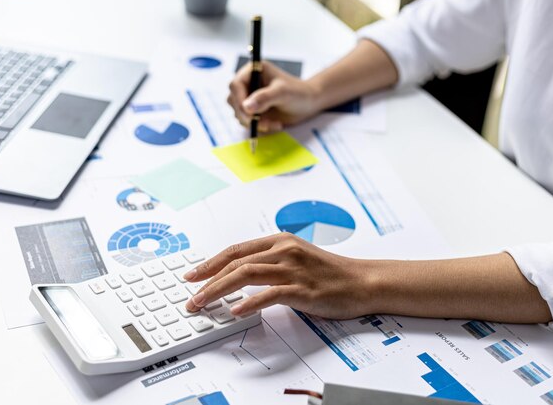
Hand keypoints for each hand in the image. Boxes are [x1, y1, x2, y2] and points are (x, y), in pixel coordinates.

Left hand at [184, 233, 376, 318]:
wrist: (362, 281)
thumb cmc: (329, 273)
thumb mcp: (296, 258)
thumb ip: (269, 263)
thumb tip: (237, 275)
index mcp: (280, 241)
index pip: (236, 249)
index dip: (210, 262)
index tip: (192, 275)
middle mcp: (284, 250)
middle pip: (235, 261)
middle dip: (207, 279)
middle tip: (190, 296)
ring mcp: (293, 268)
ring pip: (246, 274)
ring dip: (218, 289)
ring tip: (203, 303)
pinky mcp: (303, 288)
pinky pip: (269, 294)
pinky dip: (249, 302)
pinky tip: (235, 311)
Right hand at [227, 61, 321, 132]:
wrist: (308, 104)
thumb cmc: (298, 92)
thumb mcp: (282, 93)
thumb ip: (264, 98)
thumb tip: (246, 107)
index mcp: (253, 71)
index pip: (236, 85)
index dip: (239, 99)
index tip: (248, 113)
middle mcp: (248, 84)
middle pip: (233, 100)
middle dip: (246, 115)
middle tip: (260, 123)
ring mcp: (249, 98)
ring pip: (239, 113)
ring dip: (253, 122)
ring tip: (272, 124)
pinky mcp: (253, 111)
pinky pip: (247, 122)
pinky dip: (258, 126)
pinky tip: (273, 124)